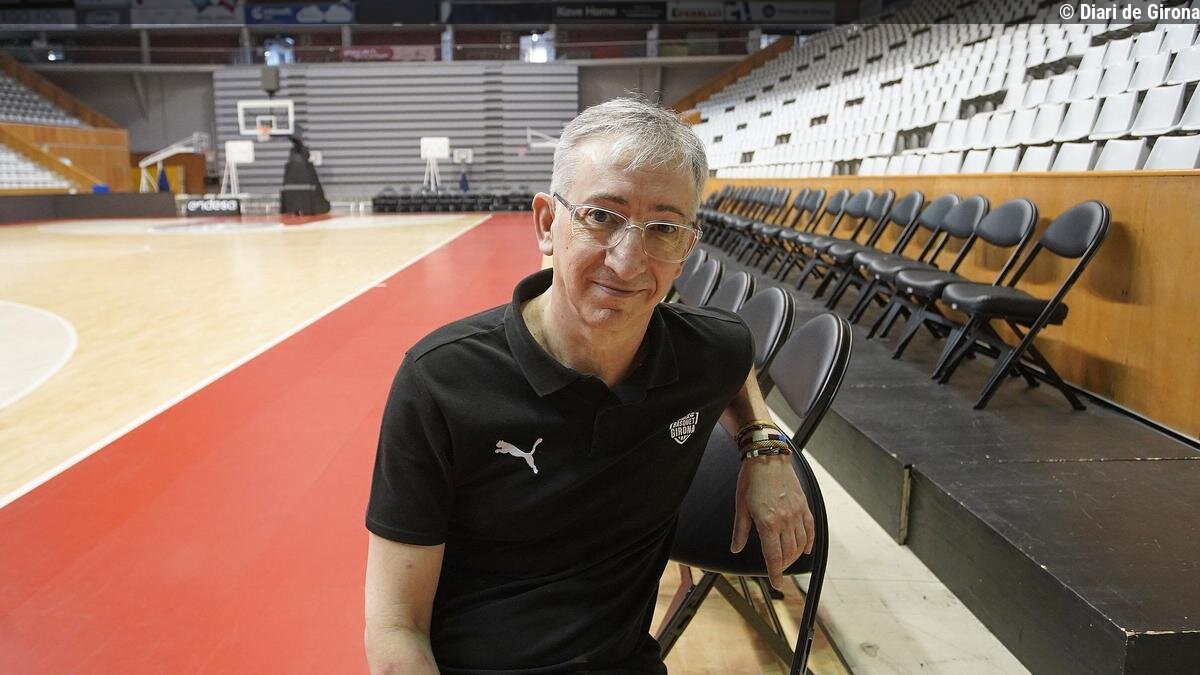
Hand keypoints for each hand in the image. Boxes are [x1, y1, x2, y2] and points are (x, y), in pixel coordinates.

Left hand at [731, 455, 814, 589]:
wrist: (767, 456)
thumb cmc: (751, 479)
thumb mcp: (741, 506)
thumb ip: (740, 531)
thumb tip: (736, 548)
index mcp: (767, 523)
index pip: (774, 556)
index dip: (775, 573)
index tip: (776, 583)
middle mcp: (785, 520)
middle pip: (788, 553)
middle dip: (783, 566)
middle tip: (777, 570)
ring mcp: (796, 513)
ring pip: (800, 543)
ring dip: (795, 556)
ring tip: (788, 560)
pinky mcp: (803, 505)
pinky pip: (810, 529)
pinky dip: (809, 542)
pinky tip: (806, 549)